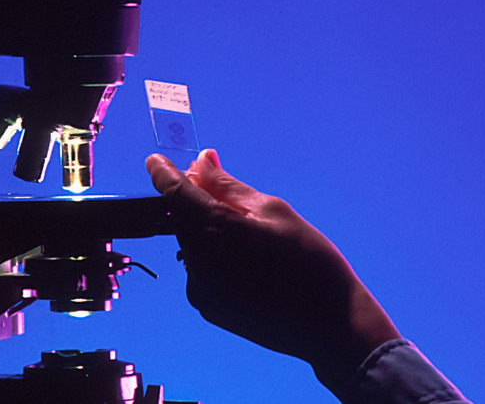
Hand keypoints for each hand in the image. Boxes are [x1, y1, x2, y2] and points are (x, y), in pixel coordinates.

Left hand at [145, 149, 400, 394]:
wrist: (329, 324)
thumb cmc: (309, 260)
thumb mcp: (272, 210)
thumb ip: (228, 186)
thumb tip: (201, 162)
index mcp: (214, 230)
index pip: (173, 192)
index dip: (162, 172)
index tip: (155, 160)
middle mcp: (198, 261)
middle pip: (182, 217)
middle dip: (194, 198)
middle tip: (217, 183)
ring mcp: (201, 289)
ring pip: (193, 243)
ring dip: (207, 228)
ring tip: (249, 231)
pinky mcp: (208, 308)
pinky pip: (202, 269)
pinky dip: (215, 254)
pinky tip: (249, 259)